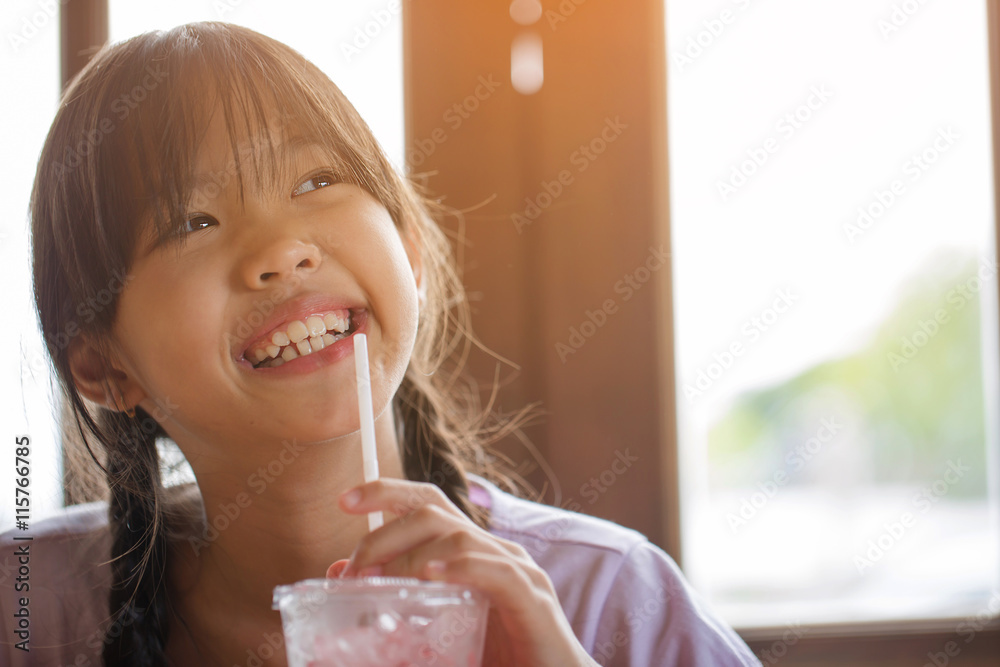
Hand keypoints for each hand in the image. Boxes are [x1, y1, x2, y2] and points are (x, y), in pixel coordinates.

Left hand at [332, 478, 597, 666]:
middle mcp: (493, 550)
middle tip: (356, 569)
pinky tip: (432, 578)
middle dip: (385, 533)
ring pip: (460, 537)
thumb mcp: (433, 625)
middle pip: (434, 512)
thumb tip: (342, 573)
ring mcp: (518, 571)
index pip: (427, 501)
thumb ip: (392, 598)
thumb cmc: (494, 656)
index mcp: (469, 552)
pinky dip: (462, 569)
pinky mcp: (535, 600)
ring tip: (383, 584)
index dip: (387, 492)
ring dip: (412, 556)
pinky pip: (499, 573)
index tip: (345, 501)